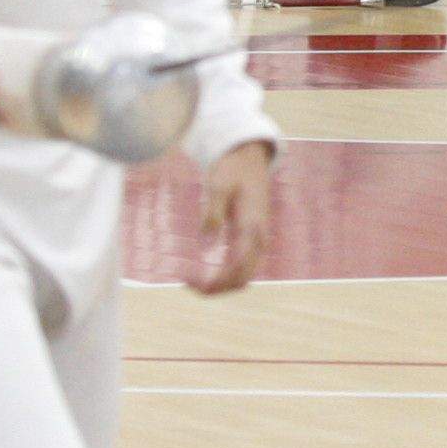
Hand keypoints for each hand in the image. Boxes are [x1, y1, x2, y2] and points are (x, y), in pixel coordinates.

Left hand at [189, 139, 274, 295]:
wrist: (248, 158)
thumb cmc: (231, 170)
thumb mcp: (218, 187)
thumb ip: (212, 215)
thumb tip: (206, 247)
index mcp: (253, 228)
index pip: (239, 269)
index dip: (216, 282)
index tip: (190, 282)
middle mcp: (258, 239)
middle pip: (243, 279)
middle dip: (217, 288)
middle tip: (187, 285)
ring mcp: (257, 240)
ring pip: (244, 275)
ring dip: (221, 284)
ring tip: (193, 282)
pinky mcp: (250, 238)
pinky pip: (242, 266)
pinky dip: (225, 274)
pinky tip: (205, 271)